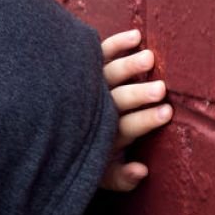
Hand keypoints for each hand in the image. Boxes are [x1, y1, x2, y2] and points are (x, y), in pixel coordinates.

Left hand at [100, 29, 172, 191]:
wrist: (47, 137)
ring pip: (107, 74)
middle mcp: (96, 110)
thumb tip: (142, 171)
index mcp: (105, 136)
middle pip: (118, 100)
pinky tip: (136, 36)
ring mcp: (89, 87)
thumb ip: (123, 178)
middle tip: (160, 88)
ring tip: (149, 57)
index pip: (127, 127)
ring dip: (129, 66)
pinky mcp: (85, 69)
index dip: (146, 120)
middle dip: (139, 95)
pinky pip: (98, 54)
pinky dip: (115, 44)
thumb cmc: (88, 157)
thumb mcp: (103, 176)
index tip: (167, 112)